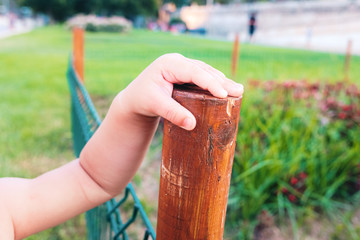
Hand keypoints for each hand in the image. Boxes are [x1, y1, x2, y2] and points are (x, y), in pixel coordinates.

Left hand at [117, 53, 243, 129]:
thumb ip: (172, 113)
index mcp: (169, 64)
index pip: (194, 71)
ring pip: (206, 72)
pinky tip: (226, 90)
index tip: (224, 94)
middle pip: (204, 70)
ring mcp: (182, 66)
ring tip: (238, 91)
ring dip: (222, 81)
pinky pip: (203, 77)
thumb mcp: (155, 105)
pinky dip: (215, 84)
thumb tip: (192, 124)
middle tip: (239, 91)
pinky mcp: (185, 74)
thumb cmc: (142, 100)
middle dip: (222, 81)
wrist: (135, 98)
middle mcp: (178, 62)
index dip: (210, 82)